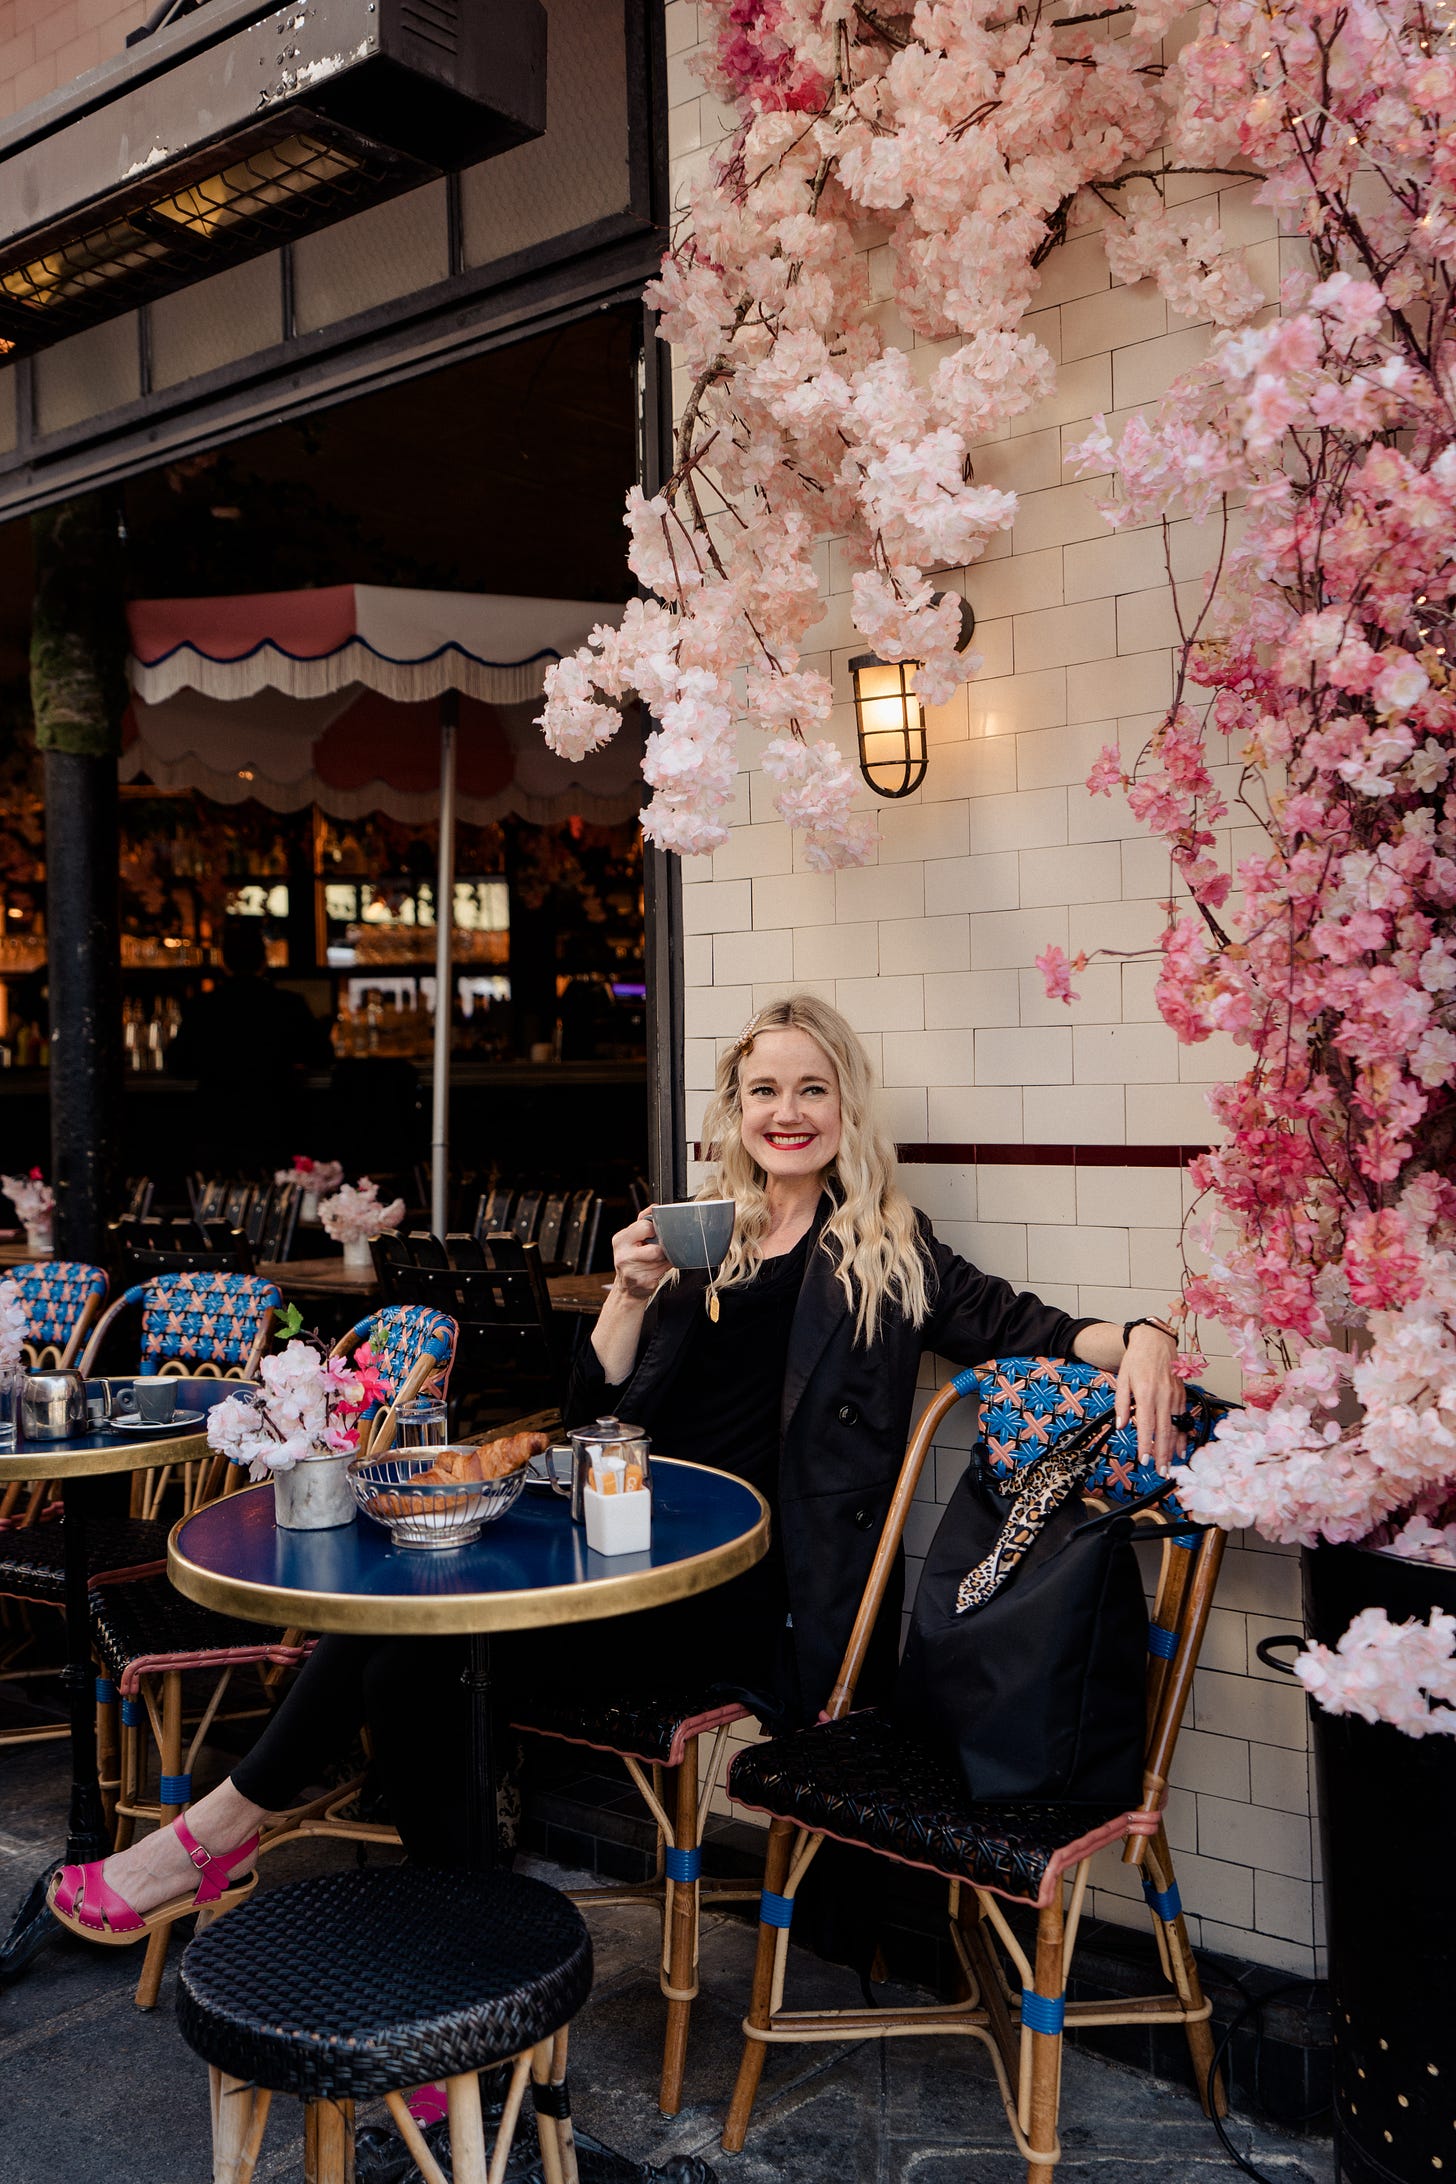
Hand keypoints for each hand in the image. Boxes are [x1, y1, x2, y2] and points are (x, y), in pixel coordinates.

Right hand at [609, 1212, 672, 1304]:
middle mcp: (624, 1256)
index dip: (653, 1231)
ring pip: (663, 1258)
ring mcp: (634, 1271)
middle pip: (657, 1247)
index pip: (646, 1227)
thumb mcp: (630, 1238)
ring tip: (654, 1260)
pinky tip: (655, 1270)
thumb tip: (653, 1207)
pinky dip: (664, 1268)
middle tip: (654, 1250)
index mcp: (620, 1240)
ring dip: (664, 1259)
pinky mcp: (645, 1282)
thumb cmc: (630, 1260)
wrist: (627, 1288)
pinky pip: (665, 1269)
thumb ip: (642, 1221)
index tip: (651, 1236)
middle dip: (660, 1248)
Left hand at [1115, 1325, 1184, 1476]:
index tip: (1144, 1460)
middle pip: (1164, 1431)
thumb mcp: (1123, 1379)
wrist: (1156, 1341)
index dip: (1146, 1445)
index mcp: (1146, 1393)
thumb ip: (1122, 1404)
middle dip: (1162, 1454)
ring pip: (1175, 1427)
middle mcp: (1163, 1396)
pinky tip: (1181, 1447)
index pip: (1146, 1425)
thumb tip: (1121, 1425)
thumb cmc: (1137, 1359)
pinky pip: (1183, 1418)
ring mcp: (1175, 1396)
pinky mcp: (1182, 1395)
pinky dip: (1182, 1435)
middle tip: (1161, 1471)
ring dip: (1173, 1448)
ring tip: (1171, 1465)